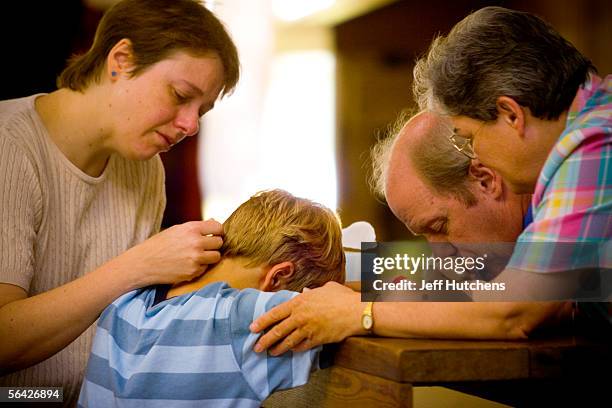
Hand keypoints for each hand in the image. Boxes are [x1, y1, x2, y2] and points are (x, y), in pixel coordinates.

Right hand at [115, 219, 222, 286]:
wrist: (144, 263)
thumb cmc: (159, 244)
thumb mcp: (177, 229)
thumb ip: (197, 227)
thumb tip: (215, 223)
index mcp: (191, 228)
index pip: (218, 228)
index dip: (217, 232)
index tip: (214, 235)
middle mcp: (196, 242)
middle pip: (219, 242)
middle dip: (213, 244)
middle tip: (205, 246)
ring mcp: (195, 258)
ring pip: (216, 256)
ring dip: (210, 256)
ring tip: (198, 255)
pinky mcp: (193, 272)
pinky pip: (206, 268)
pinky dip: (200, 267)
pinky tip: (188, 264)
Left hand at [250, 282, 364, 354]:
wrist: (356, 312)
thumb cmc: (342, 297)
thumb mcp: (325, 288)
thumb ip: (313, 290)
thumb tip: (306, 290)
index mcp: (299, 302)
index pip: (275, 313)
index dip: (262, 321)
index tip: (252, 328)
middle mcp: (300, 317)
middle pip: (277, 331)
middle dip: (265, 340)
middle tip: (256, 347)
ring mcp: (308, 330)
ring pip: (287, 342)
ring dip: (277, 348)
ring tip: (271, 353)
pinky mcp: (316, 340)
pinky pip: (302, 347)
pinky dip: (295, 350)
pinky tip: (291, 351)